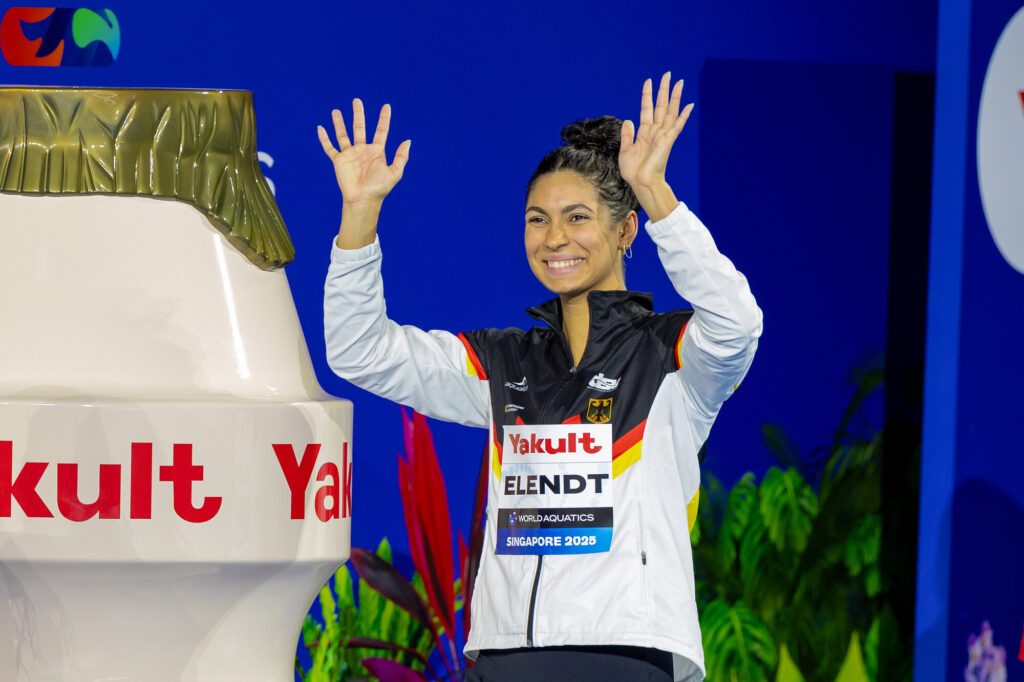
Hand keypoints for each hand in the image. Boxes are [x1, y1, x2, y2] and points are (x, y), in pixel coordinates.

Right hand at [317, 99, 410, 205]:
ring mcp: (350, 155)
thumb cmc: (380, 188)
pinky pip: (329, 148)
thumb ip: (401, 157)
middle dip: (358, 114)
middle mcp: (362, 150)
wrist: (363, 199)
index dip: (384, 119)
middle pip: (360, 128)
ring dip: (339, 123)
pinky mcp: (339, 161)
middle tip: (357, 101)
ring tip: (336, 111)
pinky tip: (320, 128)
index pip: (381, 131)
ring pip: (343, 135)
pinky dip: (324, 139)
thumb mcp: (395, 172)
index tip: (386, 106)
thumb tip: (408, 140)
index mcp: (376, 152)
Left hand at [619, 72, 692, 192]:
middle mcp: (655, 131)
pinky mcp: (668, 141)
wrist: (641, 182)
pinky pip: (677, 126)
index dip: (647, 95)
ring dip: (675, 97)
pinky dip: (683, 115)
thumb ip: (627, 134)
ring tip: (679, 82)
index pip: (647, 108)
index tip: (648, 81)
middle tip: (668, 74)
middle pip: (661, 106)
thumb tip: (628, 120)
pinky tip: (689, 105)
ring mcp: (663, 135)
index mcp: (644, 132)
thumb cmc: (634, 170)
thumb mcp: (626, 149)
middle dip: (664, 89)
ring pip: (671, 111)